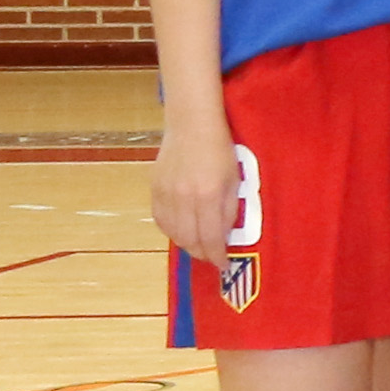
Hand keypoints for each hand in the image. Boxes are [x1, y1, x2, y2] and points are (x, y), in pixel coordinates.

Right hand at [151, 120, 240, 267]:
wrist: (191, 125)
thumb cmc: (220, 150)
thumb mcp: (235, 180)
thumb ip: (229, 209)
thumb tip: (224, 235)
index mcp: (208, 195)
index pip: (211, 237)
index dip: (216, 255)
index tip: (223, 265)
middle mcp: (184, 198)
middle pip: (189, 239)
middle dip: (201, 253)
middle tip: (211, 257)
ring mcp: (166, 194)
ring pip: (173, 232)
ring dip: (186, 244)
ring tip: (198, 246)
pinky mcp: (154, 189)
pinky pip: (160, 219)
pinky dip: (171, 230)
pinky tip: (180, 231)